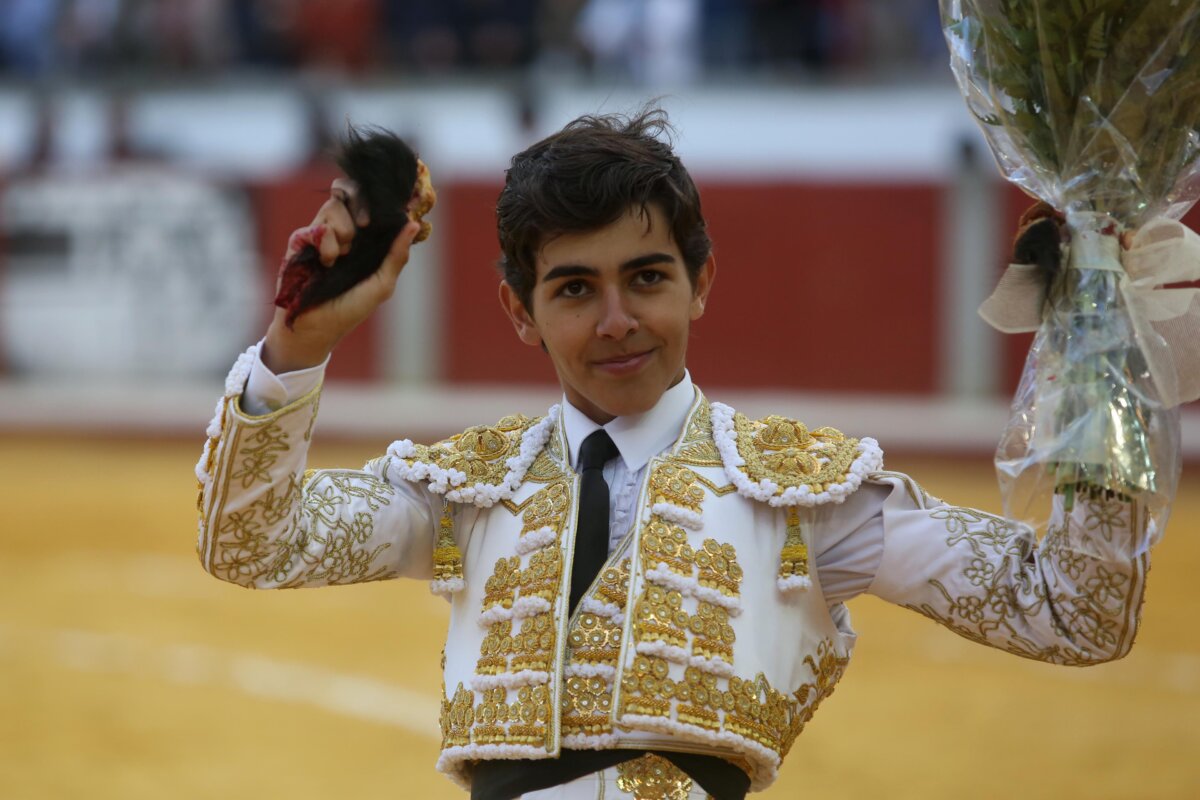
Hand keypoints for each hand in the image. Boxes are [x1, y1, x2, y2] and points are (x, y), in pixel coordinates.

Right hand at [262, 179, 421, 373]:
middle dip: (362, 206)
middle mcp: (344, 230)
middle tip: (365, 225)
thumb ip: (397, 255)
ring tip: (342, 256)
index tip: (383, 215)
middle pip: (352, 192)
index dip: (378, 200)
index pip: (372, 203)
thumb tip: (414, 225)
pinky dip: (327, 243)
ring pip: (335, 204)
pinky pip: (318, 224)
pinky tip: (327, 263)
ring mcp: (322, 232)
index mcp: (366, 239)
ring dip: (344, 230)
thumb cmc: (350, 309)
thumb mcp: (382, 285)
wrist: (315, 326)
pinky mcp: (302, 238)